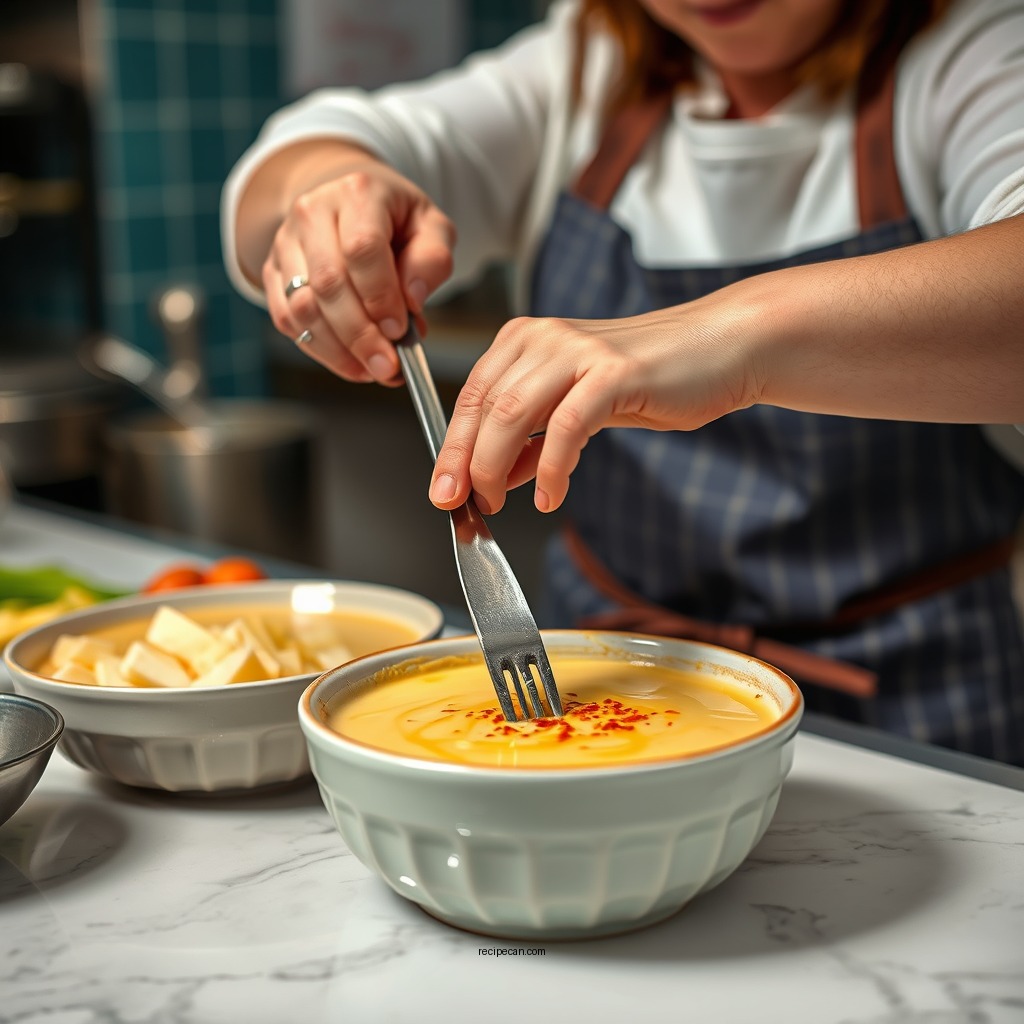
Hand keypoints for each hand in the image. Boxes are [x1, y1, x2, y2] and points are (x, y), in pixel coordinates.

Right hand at [261, 148, 455, 383]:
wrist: (353, 206)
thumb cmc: (396, 221)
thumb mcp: (431, 228)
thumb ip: (431, 260)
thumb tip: (413, 299)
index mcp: (357, 193)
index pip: (362, 248)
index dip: (380, 296)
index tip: (399, 330)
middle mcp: (312, 212)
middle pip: (329, 283)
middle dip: (360, 335)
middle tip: (387, 365)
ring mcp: (285, 242)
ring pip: (302, 307)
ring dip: (339, 350)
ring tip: (372, 369)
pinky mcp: (272, 271)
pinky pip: (287, 320)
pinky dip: (320, 350)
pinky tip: (349, 362)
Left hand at [429, 295, 763, 514]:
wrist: (717, 349)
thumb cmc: (650, 378)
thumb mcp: (575, 407)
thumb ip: (532, 438)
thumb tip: (493, 476)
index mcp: (526, 339)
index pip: (470, 396)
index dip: (451, 448)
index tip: (444, 491)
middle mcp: (544, 338)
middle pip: (482, 407)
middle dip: (463, 463)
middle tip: (459, 504)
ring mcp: (578, 352)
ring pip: (511, 414)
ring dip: (495, 467)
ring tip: (496, 503)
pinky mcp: (613, 373)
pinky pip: (565, 427)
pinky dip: (551, 469)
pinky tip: (549, 495)